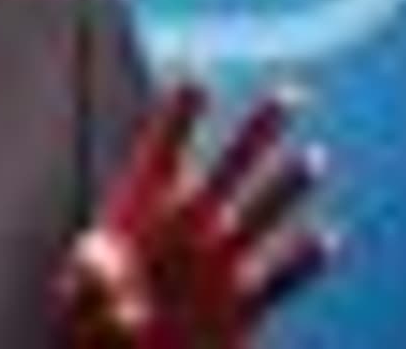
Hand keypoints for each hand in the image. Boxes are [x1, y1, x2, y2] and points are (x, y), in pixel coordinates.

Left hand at [57, 82, 335, 348]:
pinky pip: (278, 279)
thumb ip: (91, 278)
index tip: (195, 82)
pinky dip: (301, 262)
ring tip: (314, 158)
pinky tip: (327, 240)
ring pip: (260, 216)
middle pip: (228, 170)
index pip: (161, 152)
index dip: (178, 119)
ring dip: (287, 189)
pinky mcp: (239, 308)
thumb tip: (98, 269)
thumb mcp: (79, 296)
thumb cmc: (86, 324)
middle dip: (258, 133)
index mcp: (140, 210)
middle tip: (291, 93)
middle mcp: (186, 228)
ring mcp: (216, 264)